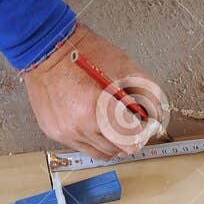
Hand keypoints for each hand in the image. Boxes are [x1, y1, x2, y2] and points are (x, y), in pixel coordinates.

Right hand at [22, 23, 168, 158]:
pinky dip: (92, 137)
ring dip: (110, 140)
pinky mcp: (54, 133)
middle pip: (118, 150)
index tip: (141, 121)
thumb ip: (148, 94)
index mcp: (97, 110)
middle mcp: (79, 127)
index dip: (141, 132)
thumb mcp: (126, 67)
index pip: (132, 143)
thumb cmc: (85, 53)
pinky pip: (82, 146)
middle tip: (126, 116)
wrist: (46, 49)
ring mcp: (65, 133)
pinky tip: (92, 119)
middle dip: (127, 135)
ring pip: (101, 153)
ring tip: (109, 118)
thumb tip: (156, 118)